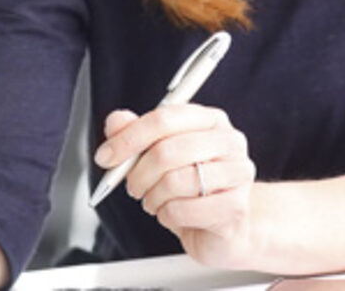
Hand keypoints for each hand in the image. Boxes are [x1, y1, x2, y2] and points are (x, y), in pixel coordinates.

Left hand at [95, 102, 260, 266]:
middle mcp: (230, 141)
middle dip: (138, 173)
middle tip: (133, 186)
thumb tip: (117, 121)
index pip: (165, 117)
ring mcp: (238, 173)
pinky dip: (167, 215)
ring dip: (153, 197)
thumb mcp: (163, 157)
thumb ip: (138, 134)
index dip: (129, 137)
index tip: (106, 156)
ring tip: (156, 201)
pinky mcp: (235, 206)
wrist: (226, 226)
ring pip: (174, 182)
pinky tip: (173, 214)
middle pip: (167, 150)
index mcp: (211, 120)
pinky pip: (182, 210)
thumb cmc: (194, 187)